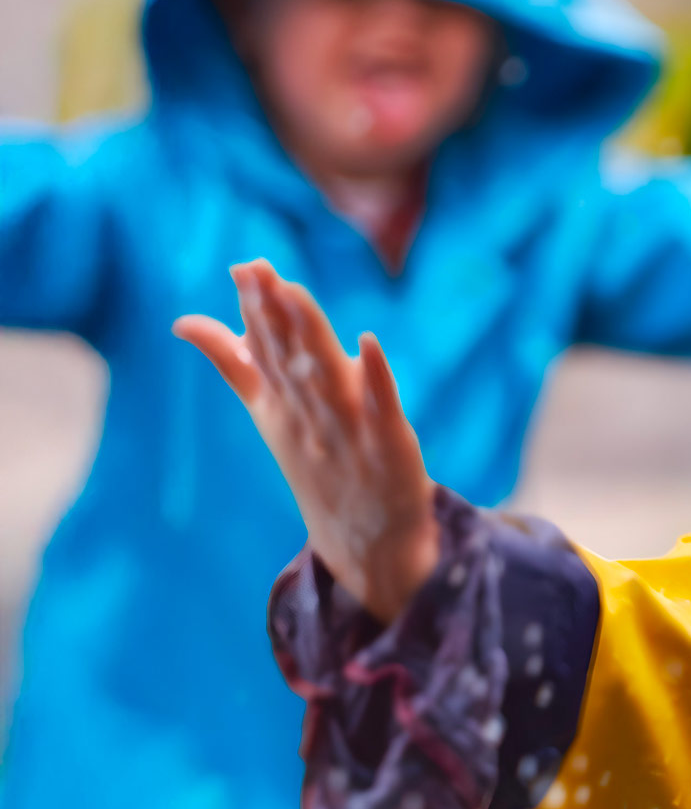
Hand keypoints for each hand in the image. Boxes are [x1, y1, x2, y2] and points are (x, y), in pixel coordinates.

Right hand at [175, 260, 438, 621]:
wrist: (365, 540)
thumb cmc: (318, 464)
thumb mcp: (268, 413)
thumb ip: (234, 363)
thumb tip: (184, 322)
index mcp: (279, 405)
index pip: (263, 350)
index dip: (255, 309)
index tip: (244, 267)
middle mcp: (308, 415)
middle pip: (287, 359)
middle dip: (273, 314)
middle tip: (258, 268)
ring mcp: (348, 431)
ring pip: (325, 377)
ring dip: (310, 335)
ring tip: (296, 292)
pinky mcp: (389, 445)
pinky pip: (381, 407)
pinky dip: (375, 377)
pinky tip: (369, 342)